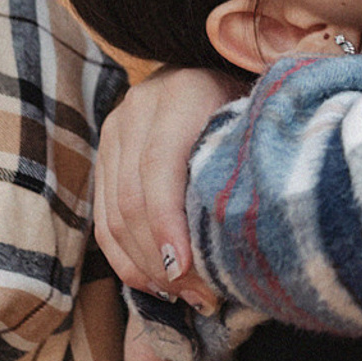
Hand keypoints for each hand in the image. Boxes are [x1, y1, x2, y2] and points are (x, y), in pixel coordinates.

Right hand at [93, 65, 244, 313]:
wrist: (215, 63)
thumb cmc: (253, 101)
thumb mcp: (259, 116)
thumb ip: (251, 157)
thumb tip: (258, 231)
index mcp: (182, 92)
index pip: (159, 167)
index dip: (168, 224)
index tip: (187, 270)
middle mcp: (139, 108)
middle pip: (131, 199)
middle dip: (161, 258)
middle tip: (201, 297)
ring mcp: (115, 132)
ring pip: (112, 215)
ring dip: (144, 266)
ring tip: (183, 297)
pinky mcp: (106, 155)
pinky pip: (103, 219)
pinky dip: (126, 258)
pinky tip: (157, 283)